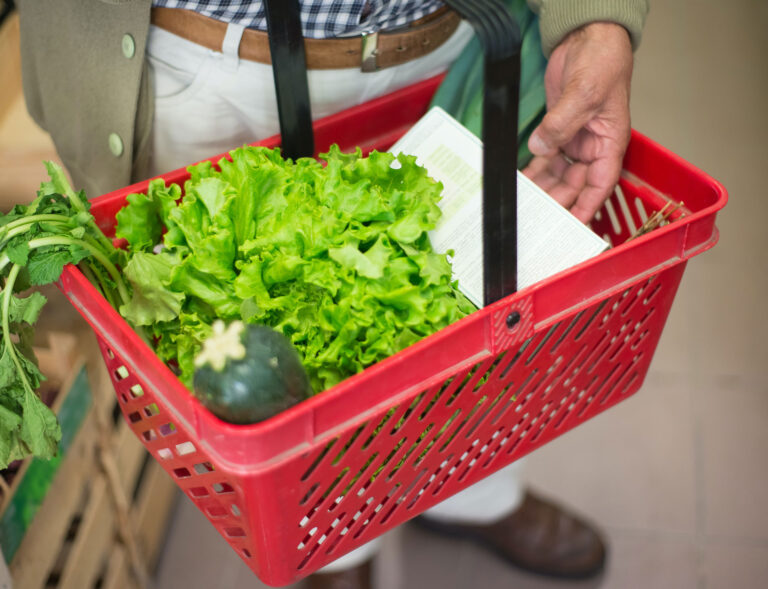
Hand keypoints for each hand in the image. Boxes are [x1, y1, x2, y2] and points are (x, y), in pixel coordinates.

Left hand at [523, 22, 633, 222]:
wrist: (587, 38)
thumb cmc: (603, 61)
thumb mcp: (585, 94)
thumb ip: (562, 124)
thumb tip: (542, 146)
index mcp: (610, 143)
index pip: (600, 184)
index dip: (586, 207)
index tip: (573, 225)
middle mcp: (593, 146)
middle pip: (575, 185)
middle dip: (558, 201)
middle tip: (538, 218)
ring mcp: (575, 140)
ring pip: (559, 175)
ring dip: (543, 189)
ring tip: (526, 206)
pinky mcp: (558, 131)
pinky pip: (546, 158)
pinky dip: (535, 171)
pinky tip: (522, 183)